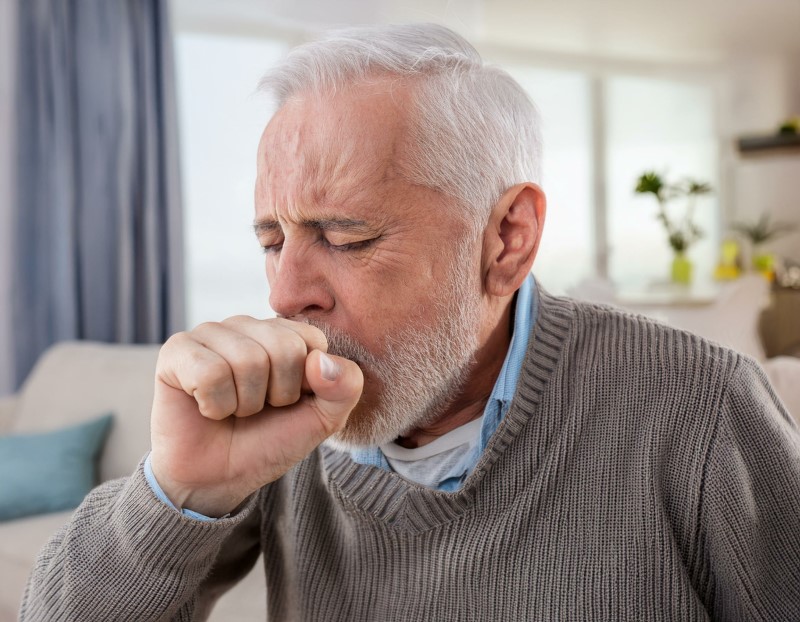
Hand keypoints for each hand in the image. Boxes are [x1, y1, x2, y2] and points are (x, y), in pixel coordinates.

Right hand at [149, 316, 362, 516]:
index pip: (312, 340)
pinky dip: (215, 405)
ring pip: (247, 360)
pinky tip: (206, 409)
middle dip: (276, 394)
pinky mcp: (176, 351)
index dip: (304, 385)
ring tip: (232, 410)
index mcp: (282, 332)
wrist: (220, 478)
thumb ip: (344, 388)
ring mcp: (210, 333)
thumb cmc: (269, 441)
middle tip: (256, 409)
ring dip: (244, 403)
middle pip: (283, 348)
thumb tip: (321, 360)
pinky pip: (210, 373)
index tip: (286, 402)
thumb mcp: (322, 419)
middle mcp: (246, 325)